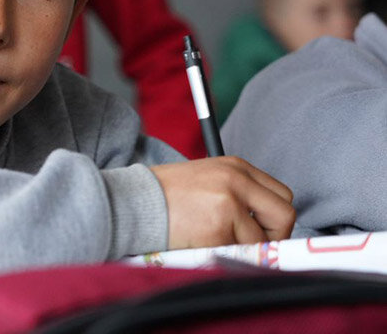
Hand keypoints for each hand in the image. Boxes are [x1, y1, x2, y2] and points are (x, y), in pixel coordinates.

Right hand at [151, 156, 294, 248]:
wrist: (135, 201)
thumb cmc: (166, 194)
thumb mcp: (207, 180)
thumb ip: (238, 193)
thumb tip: (264, 225)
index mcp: (236, 167)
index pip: (281, 195)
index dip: (274, 218)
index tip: (261, 231)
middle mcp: (237, 180)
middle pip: (284, 215)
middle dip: (274, 236)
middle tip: (252, 244)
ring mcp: (229, 203)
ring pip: (261, 240)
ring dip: (242, 248)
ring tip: (214, 240)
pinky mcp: (218, 226)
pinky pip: (237, 252)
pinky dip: (223, 253)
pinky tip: (202, 242)